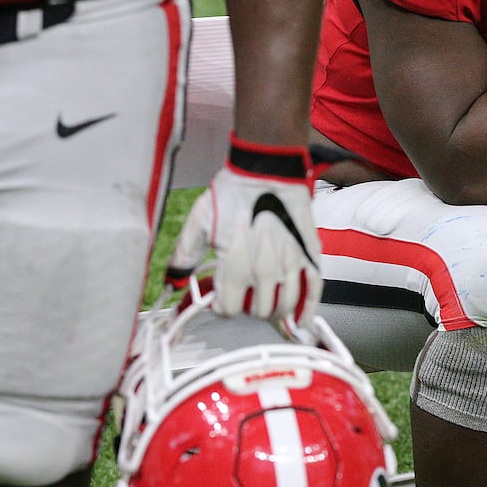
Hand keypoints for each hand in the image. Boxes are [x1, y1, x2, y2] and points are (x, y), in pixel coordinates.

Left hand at [166, 138, 321, 322]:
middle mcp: (264, 271)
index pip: (230, 310)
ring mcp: (290, 264)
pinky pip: (313, 292)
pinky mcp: (310, 254)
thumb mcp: (199, 220)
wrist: (268, 167)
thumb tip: (173, 279)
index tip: (221, 298)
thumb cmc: (234, 191)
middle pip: (258, 311)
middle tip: (244, 293)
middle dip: (248, 306)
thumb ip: (184, 254)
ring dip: (274, 309)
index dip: (222, 307)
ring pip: (284, 307)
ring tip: (266, 299)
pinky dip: (308, 310)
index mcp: (235, 266)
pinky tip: (301, 319)